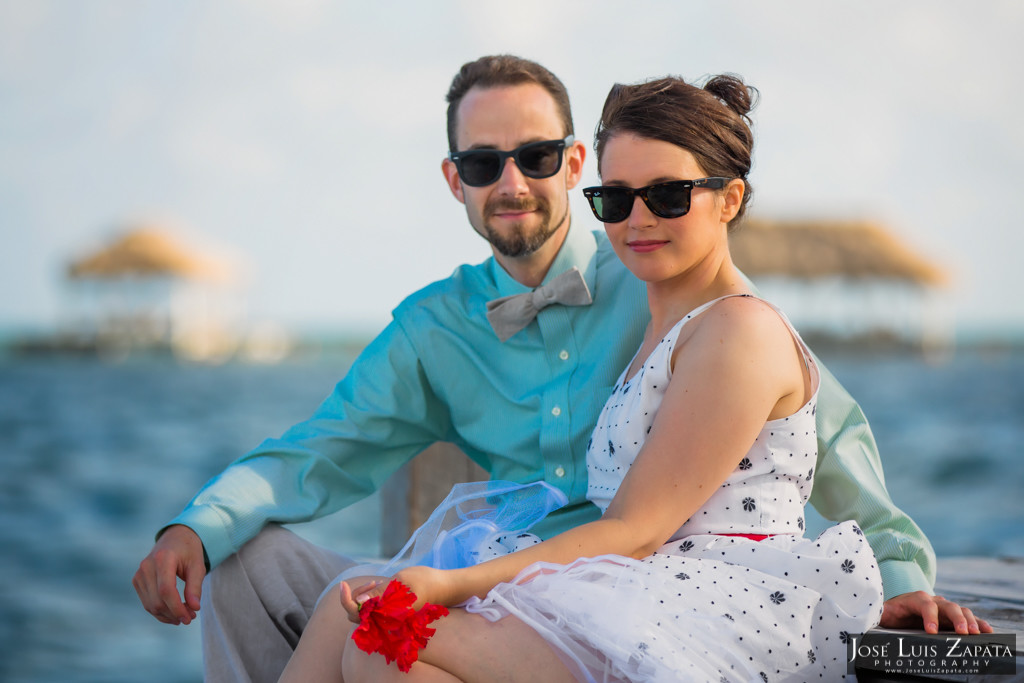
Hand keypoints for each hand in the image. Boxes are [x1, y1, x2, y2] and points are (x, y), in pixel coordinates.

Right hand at [132, 525, 205, 624]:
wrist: (175, 537)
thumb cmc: (189, 551)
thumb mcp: (198, 565)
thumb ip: (195, 587)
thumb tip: (194, 609)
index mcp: (163, 558)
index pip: (166, 590)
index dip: (177, 608)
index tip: (190, 618)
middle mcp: (147, 566)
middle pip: (157, 601)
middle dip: (174, 614)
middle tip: (191, 617)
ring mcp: (139, 574)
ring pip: (150, 605)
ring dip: (167, 616)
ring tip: (184, 616)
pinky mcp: (137, 580)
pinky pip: (147, 603)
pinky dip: (160, 612)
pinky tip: (173, 614)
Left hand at [339, 566, 456, 622]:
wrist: (446, 588)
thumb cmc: (426, 581)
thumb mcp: (401, 580)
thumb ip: (380, 592)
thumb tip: (359, 601)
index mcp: (389, 614)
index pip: (357, 613)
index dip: (346, 599)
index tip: (343, 584)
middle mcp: (388, 621)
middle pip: (357, 616)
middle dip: (356, 597)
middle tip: (371, 582)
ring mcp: (390, 620)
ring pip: (364, 615)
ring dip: (364, 599)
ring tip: (375, 583)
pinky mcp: (392, 616)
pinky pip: (373, 612)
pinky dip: (371, 600)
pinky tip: (379, 587)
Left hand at [880, 591, 992, 633]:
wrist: (897, 610)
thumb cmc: (890, 613)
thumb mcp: (883, 613)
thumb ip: (881, 613)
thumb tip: (875, 616)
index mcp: (915, 599)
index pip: (925, 604)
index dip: (929, 616)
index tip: (931, 632)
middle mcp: (932, 600)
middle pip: (947, 605)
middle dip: (956, 618)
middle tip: (962, 632)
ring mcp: (944, 607)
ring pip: (960, 610)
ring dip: (969, 621)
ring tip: (976, 633)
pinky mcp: (951, 616)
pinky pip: (967, 618)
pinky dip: (978, 623)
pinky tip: (987, 630)